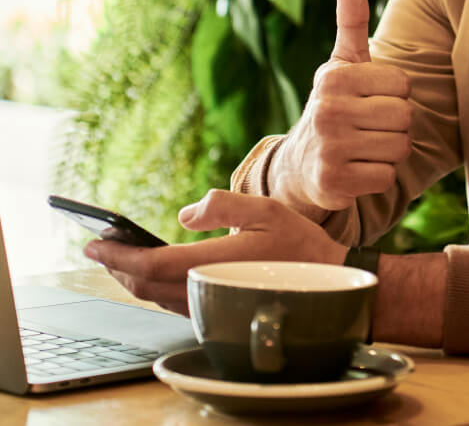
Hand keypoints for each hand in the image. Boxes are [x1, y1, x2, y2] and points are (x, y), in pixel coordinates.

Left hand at [83, 190, 345, 314]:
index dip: (117, 255)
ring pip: (154, 297)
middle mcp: (206, 290)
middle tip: (98, 245)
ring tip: (117, 256)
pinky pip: (170, 302)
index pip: (150, 264)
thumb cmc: (299, 244)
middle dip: (116, 265)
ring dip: (131, 277)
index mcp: (213, 264)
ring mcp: (210, 304)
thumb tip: (185, 214)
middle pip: (144, 285)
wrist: (326, 284)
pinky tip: (150, 272)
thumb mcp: (265, 210)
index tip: (94, 242)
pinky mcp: (216, 309)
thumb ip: (222, 206)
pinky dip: (150, 287)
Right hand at [269, 0, 411, 211]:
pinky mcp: (332, 181)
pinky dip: (378, 178)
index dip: (395, 95)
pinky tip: (357, 170)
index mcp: (335, 77)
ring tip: (364, 147)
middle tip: (369, 127)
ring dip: (389, 152)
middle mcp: (327, 110)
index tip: (371, 100)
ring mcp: (328, 147)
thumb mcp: (341, 63)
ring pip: (399, 148)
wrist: (299, 164)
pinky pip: (386, 178)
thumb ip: (351, 20)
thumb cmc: (335, 105)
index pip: (403, 85)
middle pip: (405, 117)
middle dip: (395, 125)